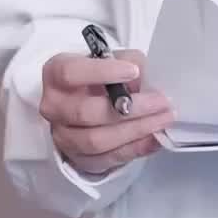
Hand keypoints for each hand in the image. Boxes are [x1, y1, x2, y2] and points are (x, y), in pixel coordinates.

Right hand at [40, 49, 172, 175]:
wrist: (90, 99)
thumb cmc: (101, 75)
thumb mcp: (113, 59)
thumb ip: (128, 61)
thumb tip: (144, 77)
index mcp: (55, 74)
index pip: (71, 73)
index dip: (102, 72)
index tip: (133, 71)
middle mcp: (54, 106)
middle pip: (86, 112)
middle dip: (130, 108)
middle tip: (161, 101)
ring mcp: (63, 135)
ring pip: (96, 140)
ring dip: (135, 130)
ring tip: (163, 119)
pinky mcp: (78, 157)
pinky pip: (107, 158)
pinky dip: (134, 148)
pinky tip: (155, 138)